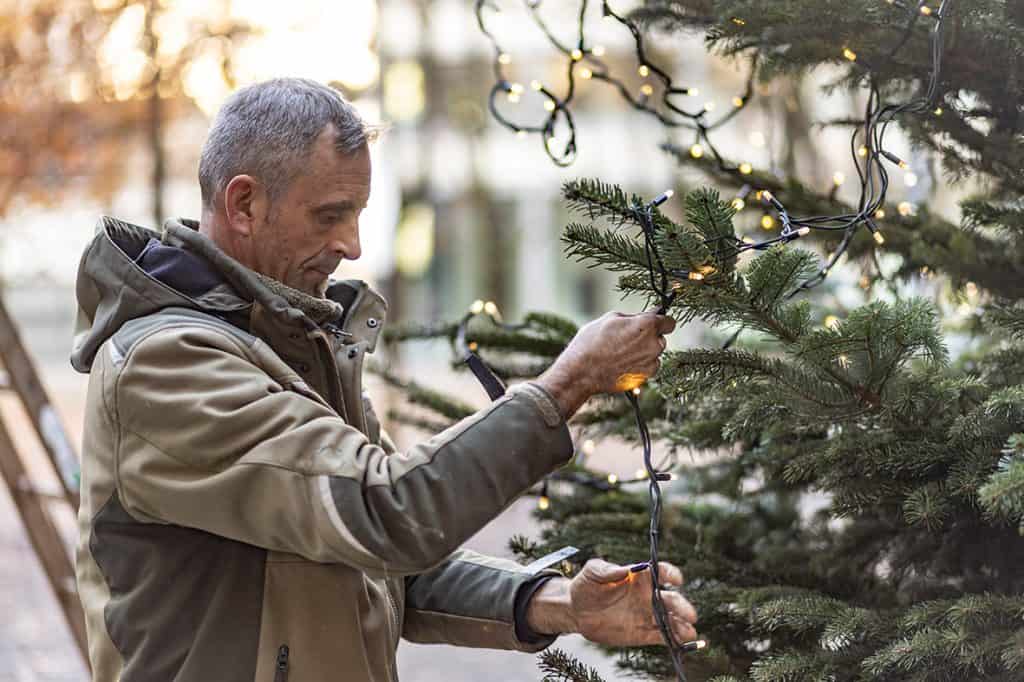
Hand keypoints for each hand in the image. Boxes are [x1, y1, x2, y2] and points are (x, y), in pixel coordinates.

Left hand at [525, 558, 697, 646]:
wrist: (576, 610)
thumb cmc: (585, 585)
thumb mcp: (593, 572)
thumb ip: (608, 570)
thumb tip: (625, 569)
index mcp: (639, 577)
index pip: (660, 572)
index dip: (670, 574)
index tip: (676, 580)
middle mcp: (647, 595)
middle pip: (670, 599)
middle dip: (682, 606)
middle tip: (690, 614)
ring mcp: (646, 615)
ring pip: (670, 620)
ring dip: (682, 626)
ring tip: (690, 632)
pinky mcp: (641, 633)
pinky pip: (661, 636)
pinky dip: (673, 639)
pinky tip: (683, 642)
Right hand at [535, 312, 676, 418]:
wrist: (581, 372)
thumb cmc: (591, 342)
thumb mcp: (610, 319)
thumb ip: (633, 317)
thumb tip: (647, 315)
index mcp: (647, 325)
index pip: (669, 322)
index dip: (661, 321)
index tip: (654, 323)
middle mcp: (654, 344)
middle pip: (661, 338)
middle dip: (649, 337)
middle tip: (628, 338)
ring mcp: (651, 363)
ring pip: (654, 353)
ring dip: (644, 352)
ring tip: (621, 353)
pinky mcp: (644, 377)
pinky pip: (648, 367)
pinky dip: (639, 365)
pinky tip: (622, 363)